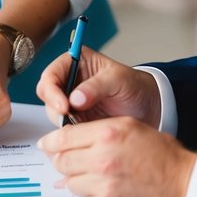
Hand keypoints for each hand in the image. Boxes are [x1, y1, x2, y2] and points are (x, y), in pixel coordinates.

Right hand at [36, 46, 159, 126]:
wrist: (148, 106)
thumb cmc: (134, 85)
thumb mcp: (119, 79)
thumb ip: (97, 86)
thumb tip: (75, 98)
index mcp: (74, 62)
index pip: (51, 75)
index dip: (52, 90)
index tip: (64, 105)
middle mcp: (68, 80)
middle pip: (47, 95)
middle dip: (56, 108)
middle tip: (70, 119)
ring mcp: (71, 101)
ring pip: (54, 113)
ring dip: (64, 121)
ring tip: (85, 125)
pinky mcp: (76, 119)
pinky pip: (65, 127)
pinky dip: (72, 132)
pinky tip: (86, 133)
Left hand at [38, 117, 195, 196]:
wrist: (187, 188)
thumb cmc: (163, 156)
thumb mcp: (130, 127)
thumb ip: (96, 131)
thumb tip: (63, 143)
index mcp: (107, 134)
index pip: (62, 138)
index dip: (50, 142)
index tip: (46, 145)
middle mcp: (102, 159)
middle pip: (61, 162)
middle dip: (64, 162)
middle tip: (76, 162)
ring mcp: (105, 186)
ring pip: (70, 183)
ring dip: (79, 180)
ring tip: (100, 176)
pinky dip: (93, 196)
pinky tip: (110, 190)